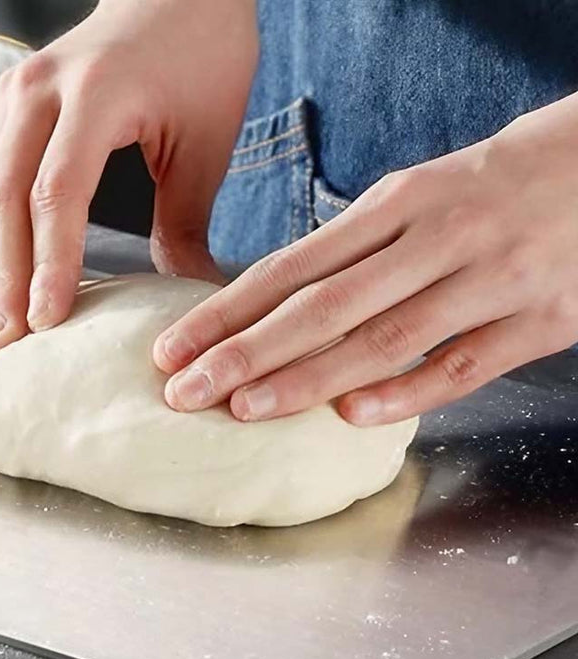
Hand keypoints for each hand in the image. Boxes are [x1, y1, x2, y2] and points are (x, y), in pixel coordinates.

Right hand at [0, 0, 257, 349]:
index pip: (59, 194)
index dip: (50, 263)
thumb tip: (187, 295)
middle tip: (3, 344)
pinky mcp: (10, 109)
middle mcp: (38, 90)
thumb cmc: (201, 60)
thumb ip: (187, 222)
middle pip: (7, 198)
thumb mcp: (205, 144)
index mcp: (96, 94)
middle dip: (3, 278)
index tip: (47, 322)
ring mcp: (15, 95)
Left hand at [154, 93, 577, 424]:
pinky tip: (353, 416)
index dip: (225, 311)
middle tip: (185, 389)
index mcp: (395, 204)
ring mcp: (488, 280)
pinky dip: (406, 393)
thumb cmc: (488, 187)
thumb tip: (278, 305)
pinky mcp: (539, 321)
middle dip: (245, 352)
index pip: (290, 267)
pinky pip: (463, 365)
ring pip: (382, 339)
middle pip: (321, 306)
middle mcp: (433, 239)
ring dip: (307, 379)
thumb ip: (352, 250)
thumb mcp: (414, 196)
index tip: (174, 347)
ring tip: (244, 408)